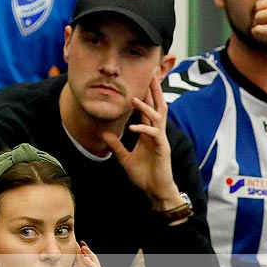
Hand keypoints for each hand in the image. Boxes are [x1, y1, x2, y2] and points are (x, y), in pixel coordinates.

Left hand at [101, 75, 180, 208]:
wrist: (156, 191)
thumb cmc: (144, 175)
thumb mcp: (125, 159)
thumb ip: (116, 146)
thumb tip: (103, 134)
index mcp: (148, 133)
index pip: (147, 109)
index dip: (145, 95)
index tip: (141, 80)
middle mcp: (156, 133)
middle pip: (158, 106)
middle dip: (154, 91)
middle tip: (151, 75)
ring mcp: (160, 140)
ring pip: (157, 117)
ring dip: (146, 107)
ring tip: (133, 99)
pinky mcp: (163, 149)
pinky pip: (154, 135)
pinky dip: (143, 129)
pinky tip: (133, 128)